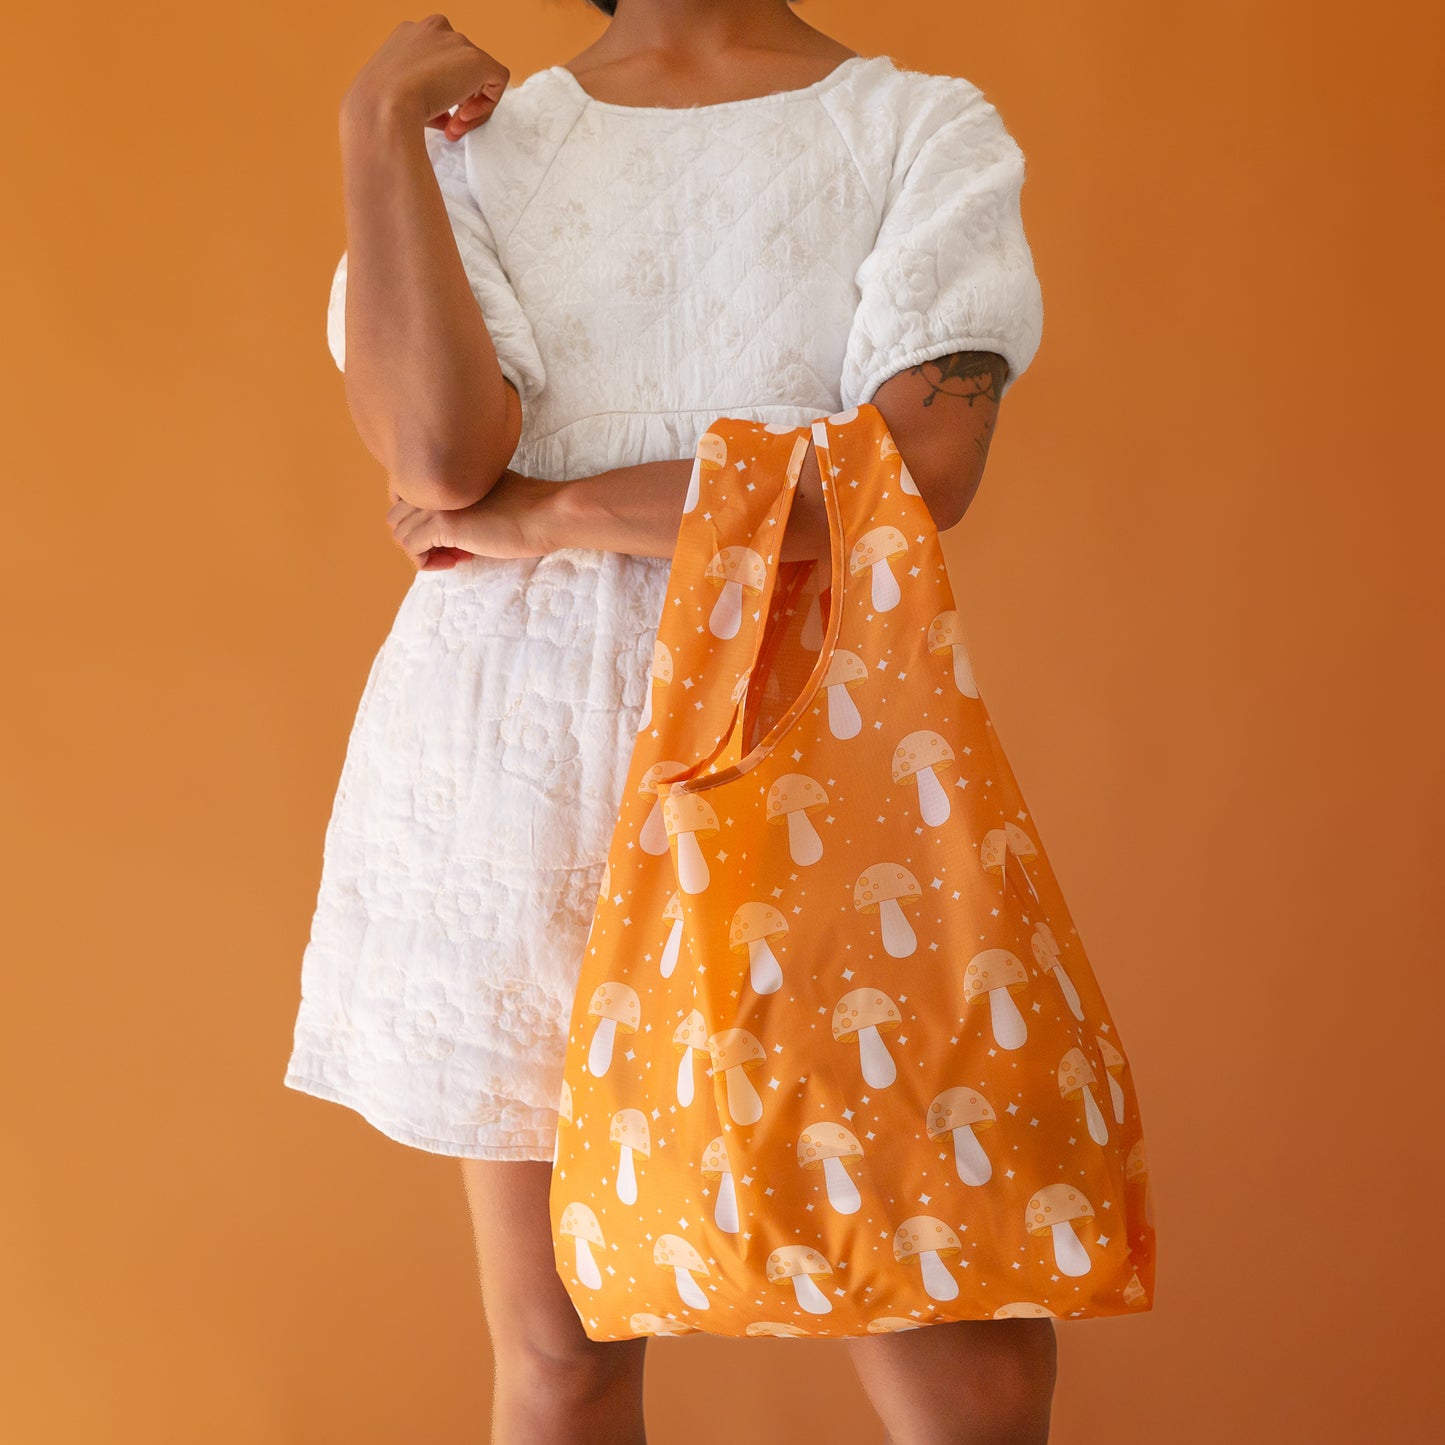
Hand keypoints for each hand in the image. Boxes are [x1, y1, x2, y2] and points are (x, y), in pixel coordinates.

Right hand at [341, 14, 509, 141]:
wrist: (383, 108)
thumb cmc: (379, 108)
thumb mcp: (397, 96)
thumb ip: (424, 97)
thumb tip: (446, 116)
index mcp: (409, 34)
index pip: (437, 62)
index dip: (440, 92)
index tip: (434, 117)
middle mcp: (433, 29)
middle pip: (460, 67)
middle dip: (456, 100)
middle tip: (447, 127)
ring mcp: (456, 41)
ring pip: (479, 76)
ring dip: (470, 106)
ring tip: (454, 128)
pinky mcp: (477, 60)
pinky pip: (497, 82)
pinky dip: (487, 105)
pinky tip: (465, 119)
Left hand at [385, 471, 555, 569]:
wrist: (547, 514)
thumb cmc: (526, 508)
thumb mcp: (483, 494)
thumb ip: (458, 499)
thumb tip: (442, 527)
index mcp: (442, 470)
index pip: (402, 494)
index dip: (419, 520)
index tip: (445, 534)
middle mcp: (433, 481)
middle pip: (396, 515)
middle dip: (418, 538)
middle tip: (451, 549)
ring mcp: (436, 502)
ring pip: (400, 533)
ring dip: (423, 552)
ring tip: (455, 556)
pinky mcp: (443, 524)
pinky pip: (412, 548)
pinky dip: (427, 562)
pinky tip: (457, 562)